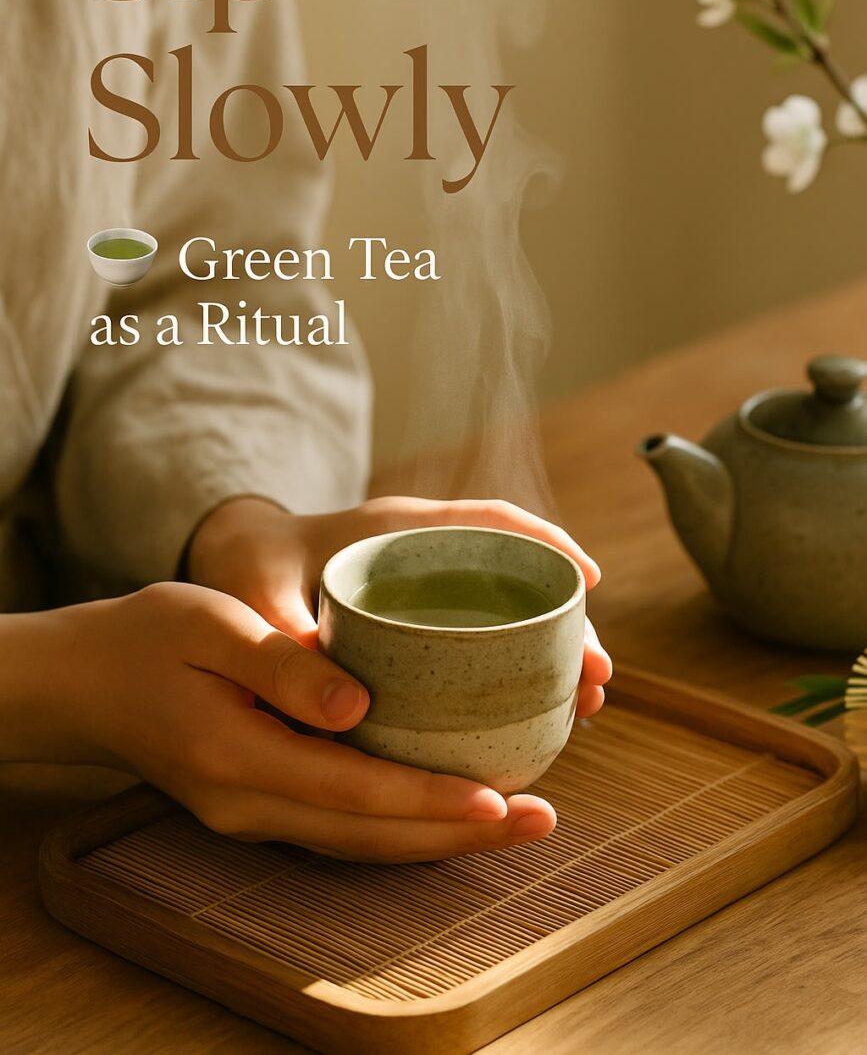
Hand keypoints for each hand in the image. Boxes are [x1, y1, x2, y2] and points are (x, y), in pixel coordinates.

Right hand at [18, 584, 562, 861]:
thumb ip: (282, 665)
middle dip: (457, 834)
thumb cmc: (150, 637)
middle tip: (540, 820)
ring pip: (361, 842)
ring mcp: (254, 813)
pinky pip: (343, 825)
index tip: (500, 798)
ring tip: (515, 820)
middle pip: (370, 835)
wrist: (87, 681)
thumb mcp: (211, 626)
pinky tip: (444, 805)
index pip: (353, 792)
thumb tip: (358, 706)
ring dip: (437, 837)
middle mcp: (249, 803)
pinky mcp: (261, 804)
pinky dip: (400, 822)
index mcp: (237, 757)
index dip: (429, 800)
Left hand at [189, 495, 611, 717]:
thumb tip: (338, 698)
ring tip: (588, 704)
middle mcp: (420, 555)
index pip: (486, 521)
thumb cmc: (244, 565)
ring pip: (504, 616)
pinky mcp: (416, 625)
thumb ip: (281, 632)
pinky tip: (534, 714)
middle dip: (566, 622)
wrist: (229, 564)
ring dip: (549, 654)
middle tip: (600, 677)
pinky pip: (477, 640)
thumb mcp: (252, 591)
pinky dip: (512, 671)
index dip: (545, 542)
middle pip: (513, 579)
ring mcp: (422, 592)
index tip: (589, 579)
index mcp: (391, 529)